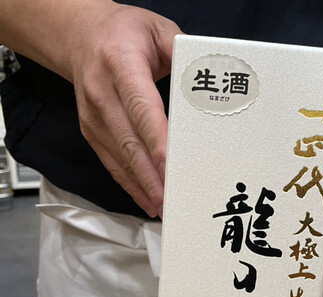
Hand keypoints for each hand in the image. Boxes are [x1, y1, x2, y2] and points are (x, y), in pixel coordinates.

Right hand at [68, 3, 180, 216]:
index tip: (169, 164)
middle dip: (152, 174)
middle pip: (130, 141)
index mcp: (120, 63)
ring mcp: (94, 116)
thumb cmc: (124, 34)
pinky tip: (148, 201)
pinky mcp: (91, 132)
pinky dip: (131, 185)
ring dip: (143, 186)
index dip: (155, 139)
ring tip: (164, 208)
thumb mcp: (158, 29)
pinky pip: (112, 164)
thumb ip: (183, 54)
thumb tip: (209, 79)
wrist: (79, 36)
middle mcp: (102, 93)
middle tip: (172, 198)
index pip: (141, 107)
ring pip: (120, 158)